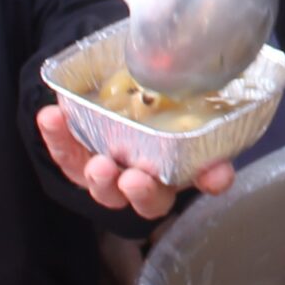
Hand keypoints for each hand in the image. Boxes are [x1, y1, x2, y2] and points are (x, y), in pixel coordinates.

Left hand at [37, 104, 235, 218]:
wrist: (116, 86)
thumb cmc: (158, 100)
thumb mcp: (186, 104)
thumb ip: (207, 116)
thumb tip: (231, 126)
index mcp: (176, 169)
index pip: (206, 178)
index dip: (209, 181)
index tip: (216, 175)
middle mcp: (143, 180)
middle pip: (147, 198)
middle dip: (141, 192)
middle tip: (135, 180)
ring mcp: (108, 173)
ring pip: (104, 187)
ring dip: (101, 179)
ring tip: (99, 164)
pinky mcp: (76, 160)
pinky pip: (66, 155)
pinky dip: (57, 138)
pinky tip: (52, 117)